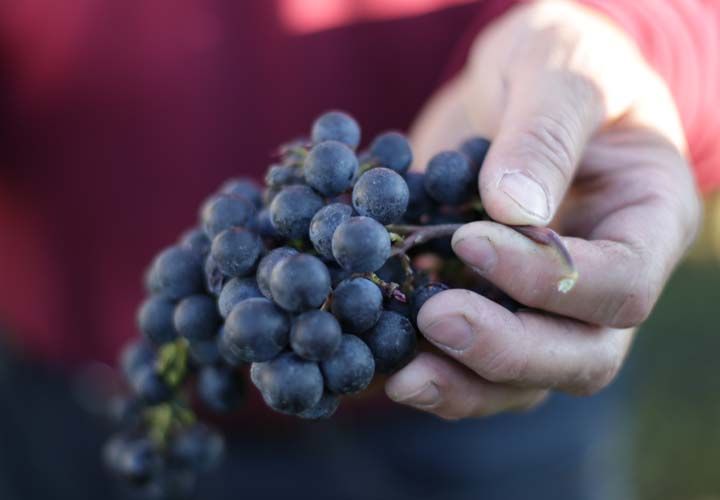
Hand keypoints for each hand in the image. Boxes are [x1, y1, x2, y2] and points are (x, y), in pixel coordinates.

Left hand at [385, 0, 701, 418]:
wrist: (519, 79)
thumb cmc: (558, 60)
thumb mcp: (557, 71)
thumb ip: (544, 135)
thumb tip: (511, 212)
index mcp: (648, 222)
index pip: (618, 283)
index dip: (547, 278)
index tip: (470, 241)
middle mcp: (607, 280)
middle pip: (580, 357)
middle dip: (505, 350)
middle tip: (434, 320)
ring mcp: (549, 304)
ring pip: (525, 379)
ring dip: (462, 383)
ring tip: (399, 373)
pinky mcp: (495, 304)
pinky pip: (474, 362)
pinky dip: (431, 366)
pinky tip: (380, 354)